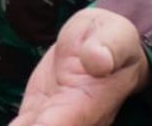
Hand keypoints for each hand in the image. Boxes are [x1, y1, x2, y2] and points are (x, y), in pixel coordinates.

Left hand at [11, 8, 150, 125]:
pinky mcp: (37, 112)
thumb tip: (97, 61)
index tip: (38, 125)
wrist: (100, 43)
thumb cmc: (110, 39)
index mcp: (90, 99)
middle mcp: (72, 117)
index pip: (68, 121)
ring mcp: (53, 118)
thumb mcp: (113, 35)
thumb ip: (107, 49)